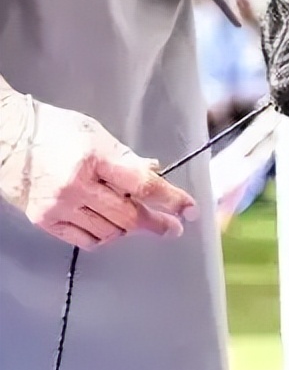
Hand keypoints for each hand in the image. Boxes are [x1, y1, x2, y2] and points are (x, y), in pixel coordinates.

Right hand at [0, 90, 197, 249]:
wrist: (5, 136)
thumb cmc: (53, 129)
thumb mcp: (96, 134)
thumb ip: (126, 158)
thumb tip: (155, 174)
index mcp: (94, 158)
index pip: (143, 186)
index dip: (171, 200)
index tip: (190, 211)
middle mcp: (76, 186)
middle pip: (129, 216)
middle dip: (156, 223)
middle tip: (171, 227)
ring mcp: (58, 206)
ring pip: (110, 233)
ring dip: (128, 229)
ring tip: (134, 219)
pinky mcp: (44, 220)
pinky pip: (86, 240)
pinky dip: (104, 237)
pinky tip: (109, 227)